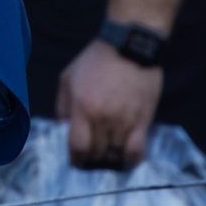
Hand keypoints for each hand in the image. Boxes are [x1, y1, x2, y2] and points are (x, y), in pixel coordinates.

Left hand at [56, 40, 161, 169]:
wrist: (130, 45)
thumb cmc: (96, 60)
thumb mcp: (68, 77)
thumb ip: (62, 105)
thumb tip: (63, 129)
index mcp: (82, 108)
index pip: (77, 147)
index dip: (75, 158)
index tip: (76, 159)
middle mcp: (102, 119)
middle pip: (96, 153)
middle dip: (92, 156)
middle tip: (92, 153)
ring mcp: (124, 121)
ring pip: (115, 154)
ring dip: (110, 156)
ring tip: (108, 151)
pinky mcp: (143, 121)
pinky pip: (137, 151)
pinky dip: (130, 159)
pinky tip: (126, 157)